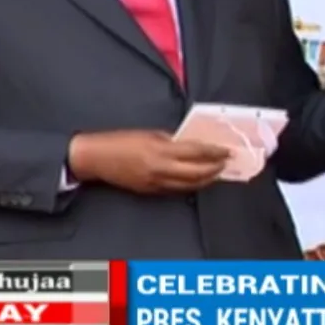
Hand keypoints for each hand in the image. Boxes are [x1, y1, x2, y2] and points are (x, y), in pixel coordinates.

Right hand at [68, 130, 229, 193]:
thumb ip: (172, 140)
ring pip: (190, 185)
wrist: (97, 158)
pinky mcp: (151, 191)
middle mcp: (162, 169)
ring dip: (206, 179)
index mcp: (162, 150)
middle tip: (226, 163)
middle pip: (198, 172)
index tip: (227, 150)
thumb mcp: (150, 134)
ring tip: (217, 172)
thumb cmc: (120, 141)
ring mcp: (157, 182)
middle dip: (215, 168)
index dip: (215, 152)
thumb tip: (190, 144)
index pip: (197, 152)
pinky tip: (198, 180)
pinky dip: (191, 185)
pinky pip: (177, 189)